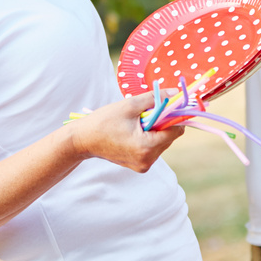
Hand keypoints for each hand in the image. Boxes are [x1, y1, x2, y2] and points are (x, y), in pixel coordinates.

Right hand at [68, 92, 183, 172]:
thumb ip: (155, 98)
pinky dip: (149, 137)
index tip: (169, 104)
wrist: (83, 140)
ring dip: (156, 129)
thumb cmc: (103, 121)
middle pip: (170, 136)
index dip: (175, 115)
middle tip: (146, 112)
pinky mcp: (140, 166)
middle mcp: (147, 160)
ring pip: (163, 142)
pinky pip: (154, 148)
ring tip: (136, 123)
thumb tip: (176, 94)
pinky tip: (134, 132)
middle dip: (163, 122)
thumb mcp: (130, 105)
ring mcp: (144, 165)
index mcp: (146, 147)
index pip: (175, 130)